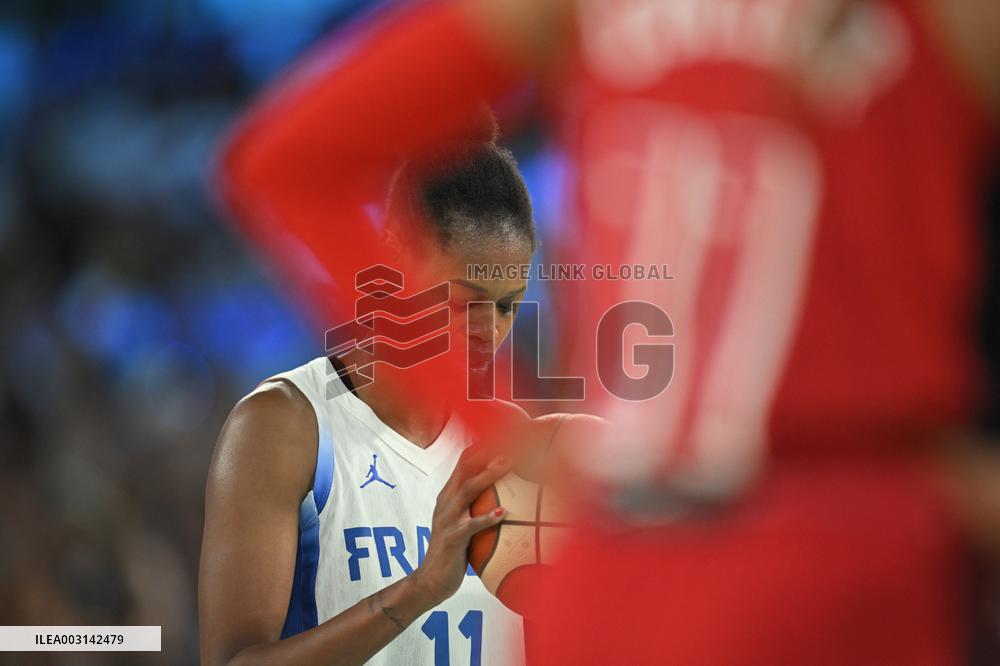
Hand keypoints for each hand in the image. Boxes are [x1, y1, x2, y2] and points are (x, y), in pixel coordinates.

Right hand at [412, 447, 510, 604]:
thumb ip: (474, 507)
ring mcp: (447, 519)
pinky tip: (503, 513)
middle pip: (466, 469)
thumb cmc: (452, 552)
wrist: (430, 579)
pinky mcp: (452, 538)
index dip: (481, 447)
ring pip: (468, 490)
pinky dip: (487, 518)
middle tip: (509, 442)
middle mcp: (446, 502)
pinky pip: (471, 526)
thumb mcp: (461, 523)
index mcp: (448, 496)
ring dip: (488, 476)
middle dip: (486, 453)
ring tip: (506, 464)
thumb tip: (501, 496)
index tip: (503, 435)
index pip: (463, 463)